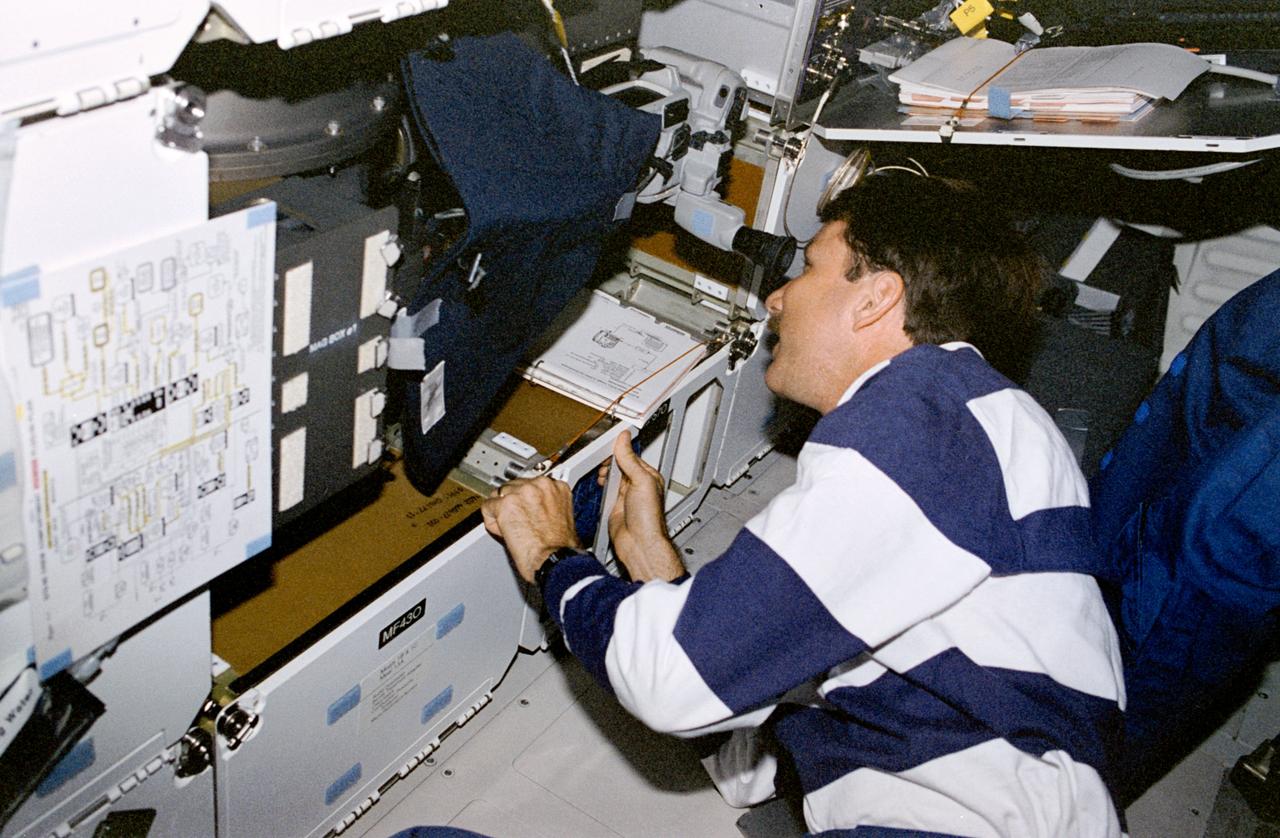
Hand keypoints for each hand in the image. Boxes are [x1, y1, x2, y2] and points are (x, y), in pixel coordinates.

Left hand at [481, 476, 580, 583]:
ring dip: (501, 512)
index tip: (525, 509)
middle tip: (518, 523)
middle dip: (512, 504)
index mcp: (556, 486)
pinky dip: (491, 522)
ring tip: (513, 529)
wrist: (555, 558)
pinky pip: (487, 508)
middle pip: (513, 487)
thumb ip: (549, 504)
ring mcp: (522, 493)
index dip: (525, 500)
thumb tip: (537, 507)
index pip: (530, 483)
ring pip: (499, 495)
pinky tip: (503, 532)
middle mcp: (539, 485)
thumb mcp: (564, 516)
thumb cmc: (562, 546)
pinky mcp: (506, 504)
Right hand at [608, 431, 685, 582]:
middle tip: (600, 459)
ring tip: (599, 471)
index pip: (632, 456)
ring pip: (612, 478)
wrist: (639, 543)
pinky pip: (605, 491)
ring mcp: (625, 496)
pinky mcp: (614, 506)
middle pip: (620, 466)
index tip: (608, 443)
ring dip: (604, 474)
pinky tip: (598, 484)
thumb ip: (630, 460)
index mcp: (648, 477)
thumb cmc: (648, 517)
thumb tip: (624, 440)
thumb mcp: (641, 481)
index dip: (620, 449)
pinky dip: (600, 486)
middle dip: (609, 462)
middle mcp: (637, 486)